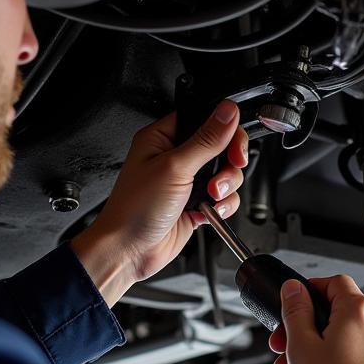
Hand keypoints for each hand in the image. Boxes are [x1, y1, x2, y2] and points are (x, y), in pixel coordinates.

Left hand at [71, 101, 247, 304]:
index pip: (204, 119)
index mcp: (163, 138)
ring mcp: (187, 181)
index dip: (224, 129)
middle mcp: (175, 156)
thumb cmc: (134, 209)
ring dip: (226, 186)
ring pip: (226, 173)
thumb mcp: (174, 167)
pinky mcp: (195, 203)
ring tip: (211, 195)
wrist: (129, 251)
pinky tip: (210, 211)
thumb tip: (227, 112)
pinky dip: (223, 205)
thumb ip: (206, 139)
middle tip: (230, 167)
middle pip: (221, 146)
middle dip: (229, 161)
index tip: (234, 144)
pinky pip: (223, 197)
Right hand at [269, 275, 363, 363]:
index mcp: (359, 310)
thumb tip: (294, 289)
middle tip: (292, 351)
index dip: (311, 292)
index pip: (334, 283)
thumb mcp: (301, 347)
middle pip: (343, 316)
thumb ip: (296, 311)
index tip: (297, 306)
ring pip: (357, 341)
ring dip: (330, 353)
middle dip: (312, 333)